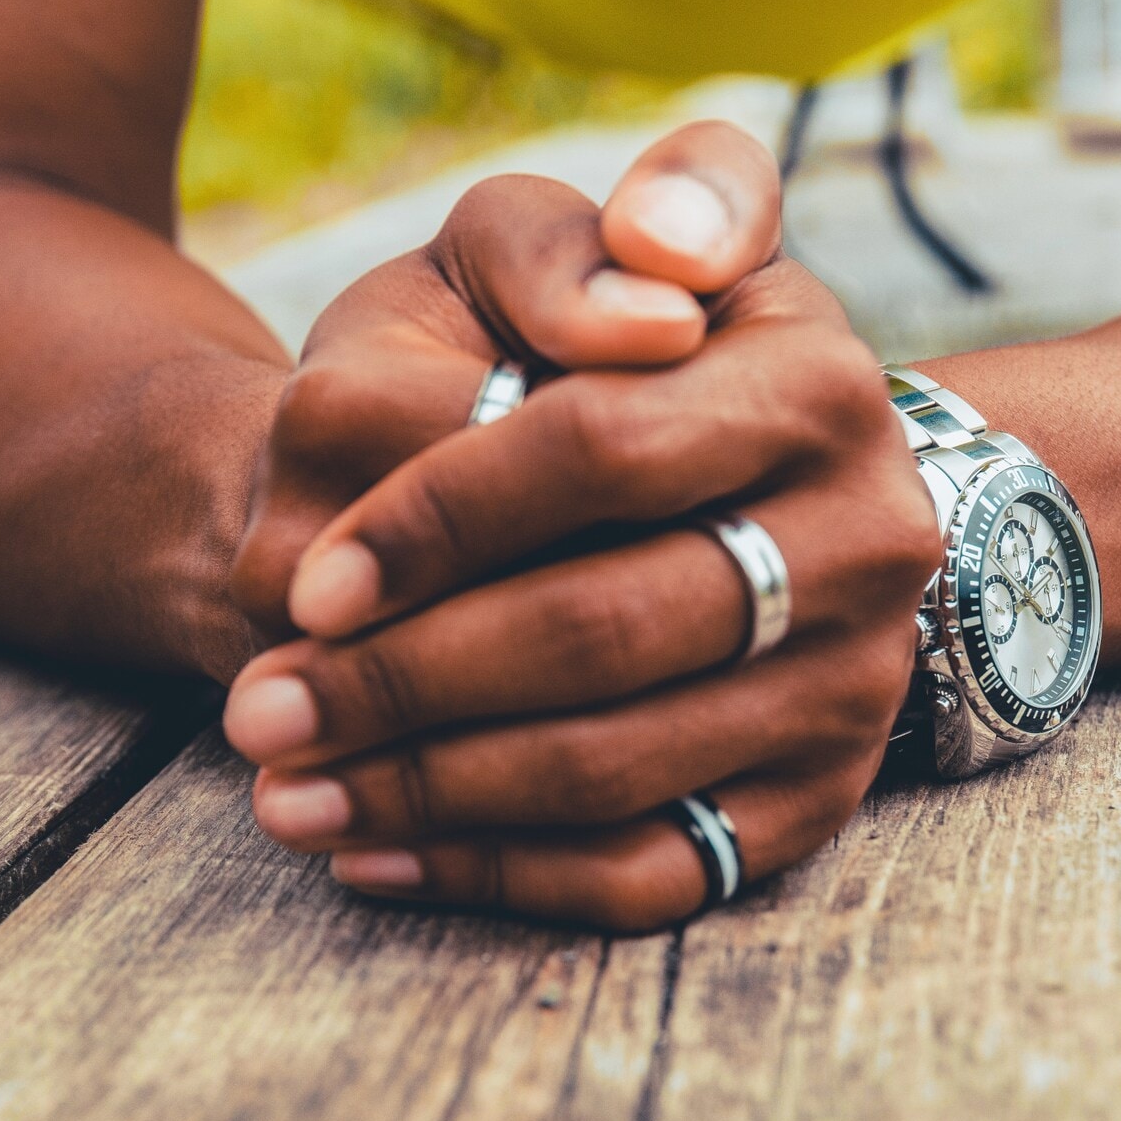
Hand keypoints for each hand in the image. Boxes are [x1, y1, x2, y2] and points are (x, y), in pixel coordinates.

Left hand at [225, 132, 942, 931]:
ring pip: (619, 768)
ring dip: (427, 792)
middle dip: (408, 682)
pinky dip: (501, 878)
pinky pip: (656, 872)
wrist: (686, 488)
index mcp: (807, 376)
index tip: (307, 584)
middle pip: (609, 630)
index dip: (441, 521)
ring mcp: (848, 681)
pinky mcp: (812, 798)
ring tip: (283, 792)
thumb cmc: (551, 366)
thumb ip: (561, 242)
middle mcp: (863, 535)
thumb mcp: (534, 256)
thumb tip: (648, 289)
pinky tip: (376, 855)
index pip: (603, 448)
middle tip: (257, 712)